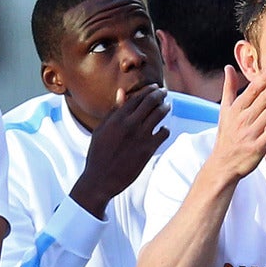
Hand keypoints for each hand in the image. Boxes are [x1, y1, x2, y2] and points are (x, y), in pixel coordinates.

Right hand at [69, 85, 170, 217]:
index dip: (148, 90)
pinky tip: (163, 130)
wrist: (101, 179)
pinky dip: (165, 129)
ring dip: (165, 107)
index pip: (137, 96)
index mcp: (117, 118)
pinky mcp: (148, 149)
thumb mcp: (101, 129)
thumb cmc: (98, 154)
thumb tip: (122, 92)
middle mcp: (130, 124)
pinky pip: (164, 133)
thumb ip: (113, 110)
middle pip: (151, 101)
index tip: (154, 88)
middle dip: (160, 94)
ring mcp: (141, 136)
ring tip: (167, 106)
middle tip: (164, 92)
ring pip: (160, 113)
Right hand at [204, 64, 265, 184]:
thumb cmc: (226, 135)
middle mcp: (242, 119)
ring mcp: (250, 133)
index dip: (265, 79)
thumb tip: (228, 67)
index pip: (253, 90)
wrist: (223, 164)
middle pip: (263, 99)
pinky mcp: (257, 147)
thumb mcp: (224, 110)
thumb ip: (229, 88)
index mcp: (236, 109)